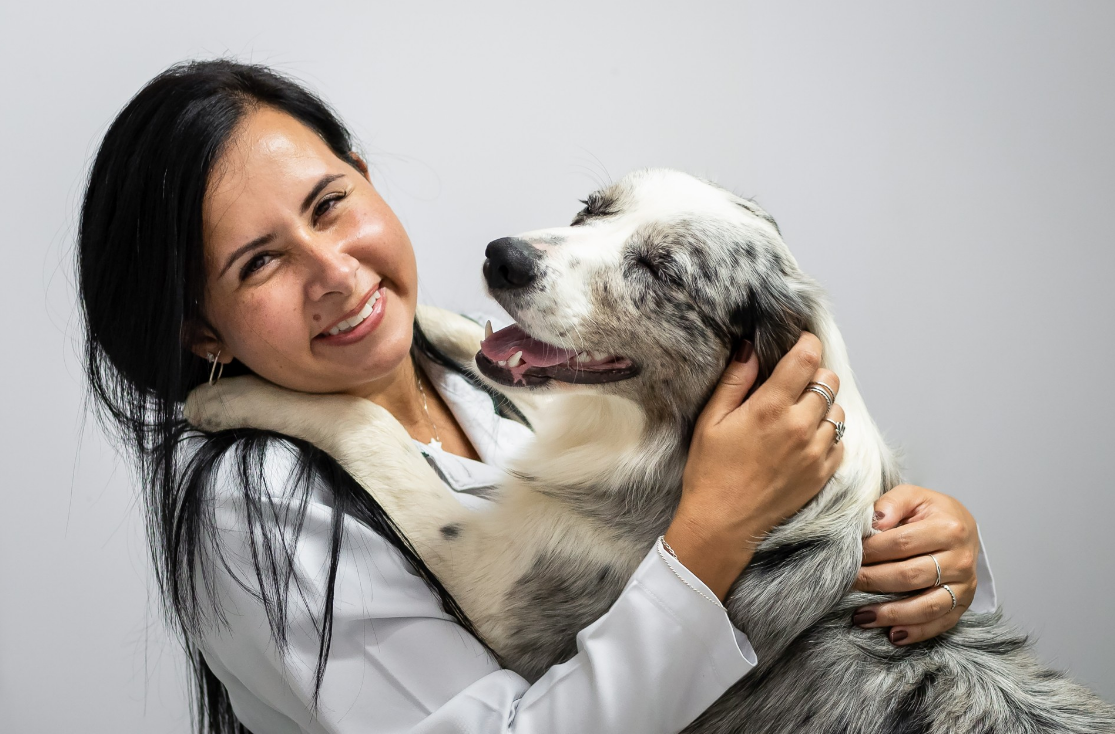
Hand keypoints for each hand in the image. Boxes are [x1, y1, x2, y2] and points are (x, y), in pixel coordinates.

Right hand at [666, 333, 844, 598]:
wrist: (723, 523)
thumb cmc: (711, 472)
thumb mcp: (711, 421)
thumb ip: (734, 381)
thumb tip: (750, 350)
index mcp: (770, 407)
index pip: (808, 358)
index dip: (807, 344)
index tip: (799, 344)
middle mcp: (800, 426)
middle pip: (828, 380)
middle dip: (813, 374)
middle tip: (792, 383)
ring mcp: (816, 451)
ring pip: (837, 409)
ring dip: (822, 405)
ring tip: (797, 415)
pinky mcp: (823, 473)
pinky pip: (839, 440)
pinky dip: (826, 434)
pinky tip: (802, 440)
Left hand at [851, 485, 980, 644]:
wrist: (963, 528)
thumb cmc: (932, 512)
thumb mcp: (913, 496)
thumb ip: (892, 503)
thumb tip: (873, 523)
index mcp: (948, 528)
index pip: (902, 543)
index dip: (872, 551)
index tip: (848, 556)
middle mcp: (960, 559)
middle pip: (911, 576)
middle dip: (874, 582)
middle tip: (847, 584)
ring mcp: (964, 585)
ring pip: (927, 605)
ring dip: (892, 614)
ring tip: (861, 617)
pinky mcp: (964, 603)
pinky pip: (941, 623)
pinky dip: (917, 632)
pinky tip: (893, 635)